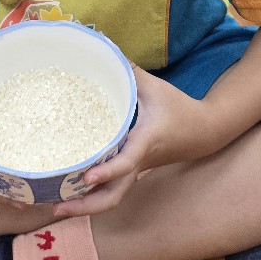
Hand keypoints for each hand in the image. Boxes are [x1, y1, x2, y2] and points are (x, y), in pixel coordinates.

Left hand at [51, 68, 206, 218]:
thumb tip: (106, 51)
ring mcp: (135, 171)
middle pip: (114, 197)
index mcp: (144, 143)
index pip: (125, 163)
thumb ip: (130, 71)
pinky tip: (70, 192)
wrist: (203, 132)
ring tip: (57, 207)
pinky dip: (92, 197)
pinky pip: (112, 190)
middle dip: (86, 208)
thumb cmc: (179, 108)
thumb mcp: (155, 87)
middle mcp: (137, 163)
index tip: (86, 177)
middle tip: (58, 207)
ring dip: (86, 207)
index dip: (106, 172)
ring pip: (112, 199)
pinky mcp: (133, 172)